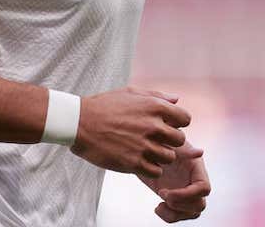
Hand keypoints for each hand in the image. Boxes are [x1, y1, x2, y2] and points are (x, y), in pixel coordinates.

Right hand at [70, 87, 189, 177]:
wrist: (79, 123)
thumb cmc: (104, 106)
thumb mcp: (130, 92)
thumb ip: (156, 96)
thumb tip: (176, 100)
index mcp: (154, 106)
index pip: (185, 119)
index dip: (177, 123)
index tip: (166, 126)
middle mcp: (153, 126)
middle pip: (180, 140)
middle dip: (170, 141)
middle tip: (155, 141)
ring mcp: (144, 146)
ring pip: (169, 157)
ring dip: (160, 156)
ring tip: (146, 152)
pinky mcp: (133, 163)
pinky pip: (156, 171)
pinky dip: (150, 168)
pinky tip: (139, 161)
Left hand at [137, 139, 210, 222]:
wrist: (143, 148)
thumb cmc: (158, 140)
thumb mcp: (168, 141)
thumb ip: (184, 148)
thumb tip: (200, 151)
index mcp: (196, 168)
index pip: (204, 188)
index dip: (187, 195)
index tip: (165, 192)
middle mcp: (193, 181)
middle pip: (199, 204)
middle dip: (181, 204)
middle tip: (162, 194)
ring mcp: (185, 191)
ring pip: (192, 213)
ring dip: (176, 214)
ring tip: (159, 205)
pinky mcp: (176, 198)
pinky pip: (179, 215)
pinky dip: (169, 217)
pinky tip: (157, 207)